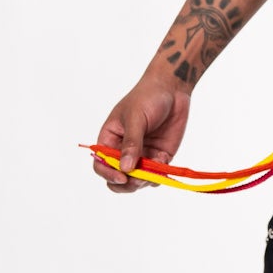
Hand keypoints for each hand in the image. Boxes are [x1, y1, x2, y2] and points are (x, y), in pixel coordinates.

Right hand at [90, 65, 190, 193]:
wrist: (172, 89)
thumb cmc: (147, 97)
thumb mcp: (135, 118)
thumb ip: (131, 143)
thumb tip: (126, 169)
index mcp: (109, 140)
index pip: (101, 164)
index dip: (108, 174)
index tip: (122, 177)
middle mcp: (123, 151)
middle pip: (118, 178)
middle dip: (127, 184)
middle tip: (139, 180)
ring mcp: (141, 155)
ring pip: (137, 180)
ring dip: (144, 180)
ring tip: (153, 170)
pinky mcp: (159, 157)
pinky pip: (155, 175)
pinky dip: (159, 175)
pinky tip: (163, 161)